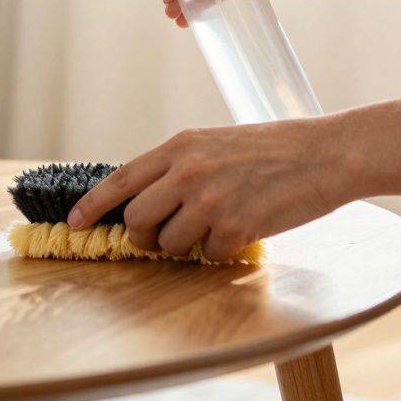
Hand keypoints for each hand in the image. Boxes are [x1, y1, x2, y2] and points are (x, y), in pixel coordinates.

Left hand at [67, 118, 352, 260]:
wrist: (325, 154)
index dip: (93, 205)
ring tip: (216, 224)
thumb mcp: (215, 143)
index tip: (75, 222)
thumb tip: (146, 201)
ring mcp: (209, 202)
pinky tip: (243, 228)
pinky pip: (208, 256)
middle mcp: (187, 173)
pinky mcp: (234, 228)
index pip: (120, 180)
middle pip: (137, 221)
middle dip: (144, 237)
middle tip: (162, 236)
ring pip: (169, 244)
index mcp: (180, 147)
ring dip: (187, 245)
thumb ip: (179, 167)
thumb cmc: (274, 148)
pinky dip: (221, 250)